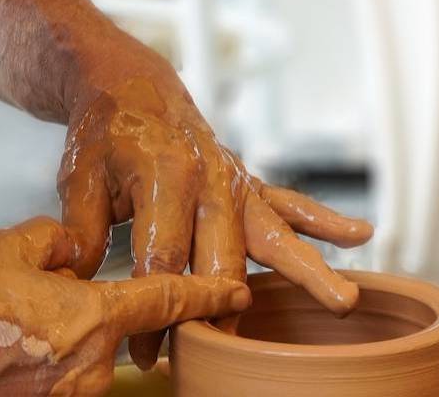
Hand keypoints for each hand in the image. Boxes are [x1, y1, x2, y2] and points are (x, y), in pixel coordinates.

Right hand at [0, 216, 249, 396]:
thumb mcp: (13, 248)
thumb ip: (60, 237)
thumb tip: (76, 248)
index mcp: (97, 316)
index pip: (168, 298)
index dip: (207, 293)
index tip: (238, 293)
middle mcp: (96, 365)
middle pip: (118, 328)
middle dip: (97, 313)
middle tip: (44, 306)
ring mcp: (74, 396)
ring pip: (88, 355)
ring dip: (67, 338)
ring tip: (16, 329)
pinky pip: (64, 379)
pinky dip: (49, 361)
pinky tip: (13, 351)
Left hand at [57, 75, 373, 370]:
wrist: (133, 86)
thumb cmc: (105, 134)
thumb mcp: (79, 177)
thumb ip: (83, 229)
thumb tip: (82, 279)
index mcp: (165, 172)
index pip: (164, 256)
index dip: (155, 310)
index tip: (147, 352)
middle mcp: (209, 175)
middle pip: (224, 254)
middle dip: (223, 306)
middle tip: (225, 350)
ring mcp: (234, 177)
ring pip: (273, 231)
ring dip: (305, 269)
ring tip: (343, 299)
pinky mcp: (246, 180)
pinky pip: (289, 202)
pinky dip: (324, 220)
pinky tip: (358, 234)